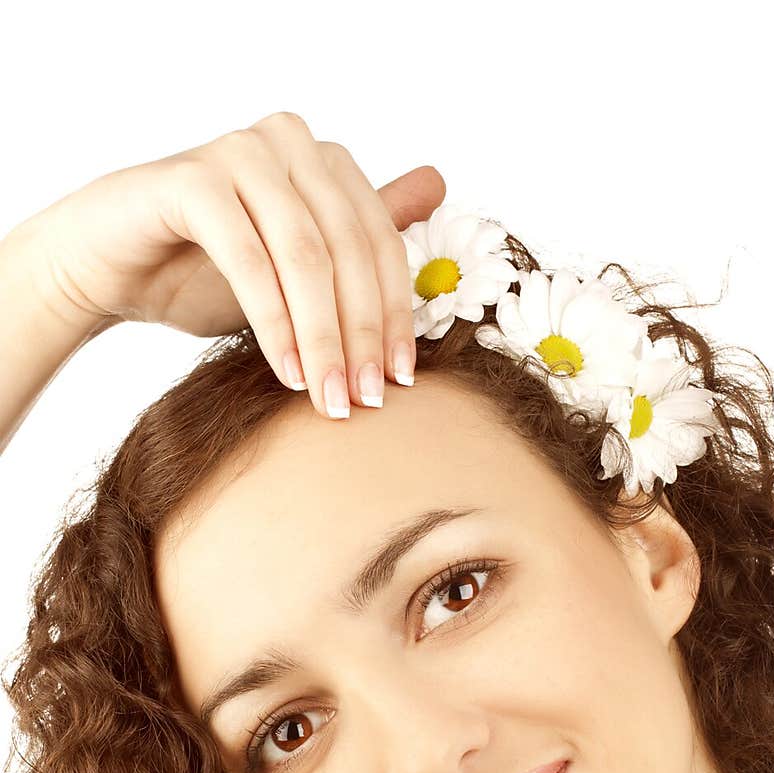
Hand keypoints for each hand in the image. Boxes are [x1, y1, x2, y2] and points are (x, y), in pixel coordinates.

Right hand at [16, 111, 445, 416]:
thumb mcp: (296, 269)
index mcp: (322, 159)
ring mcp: (240, 153)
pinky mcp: (192, 180)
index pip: (380, 241)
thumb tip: (437, 187)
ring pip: (306, 257)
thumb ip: (358, 233)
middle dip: (361, 335)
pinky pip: (249, 260)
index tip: (400, 381)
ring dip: (322, 338)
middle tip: (363, 401)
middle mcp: (287, 142)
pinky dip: (274, 323)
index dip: (395, 314)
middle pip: (349, 250)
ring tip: (327, 398)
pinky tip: (286, 372)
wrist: (107, 268)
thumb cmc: (203, 269)